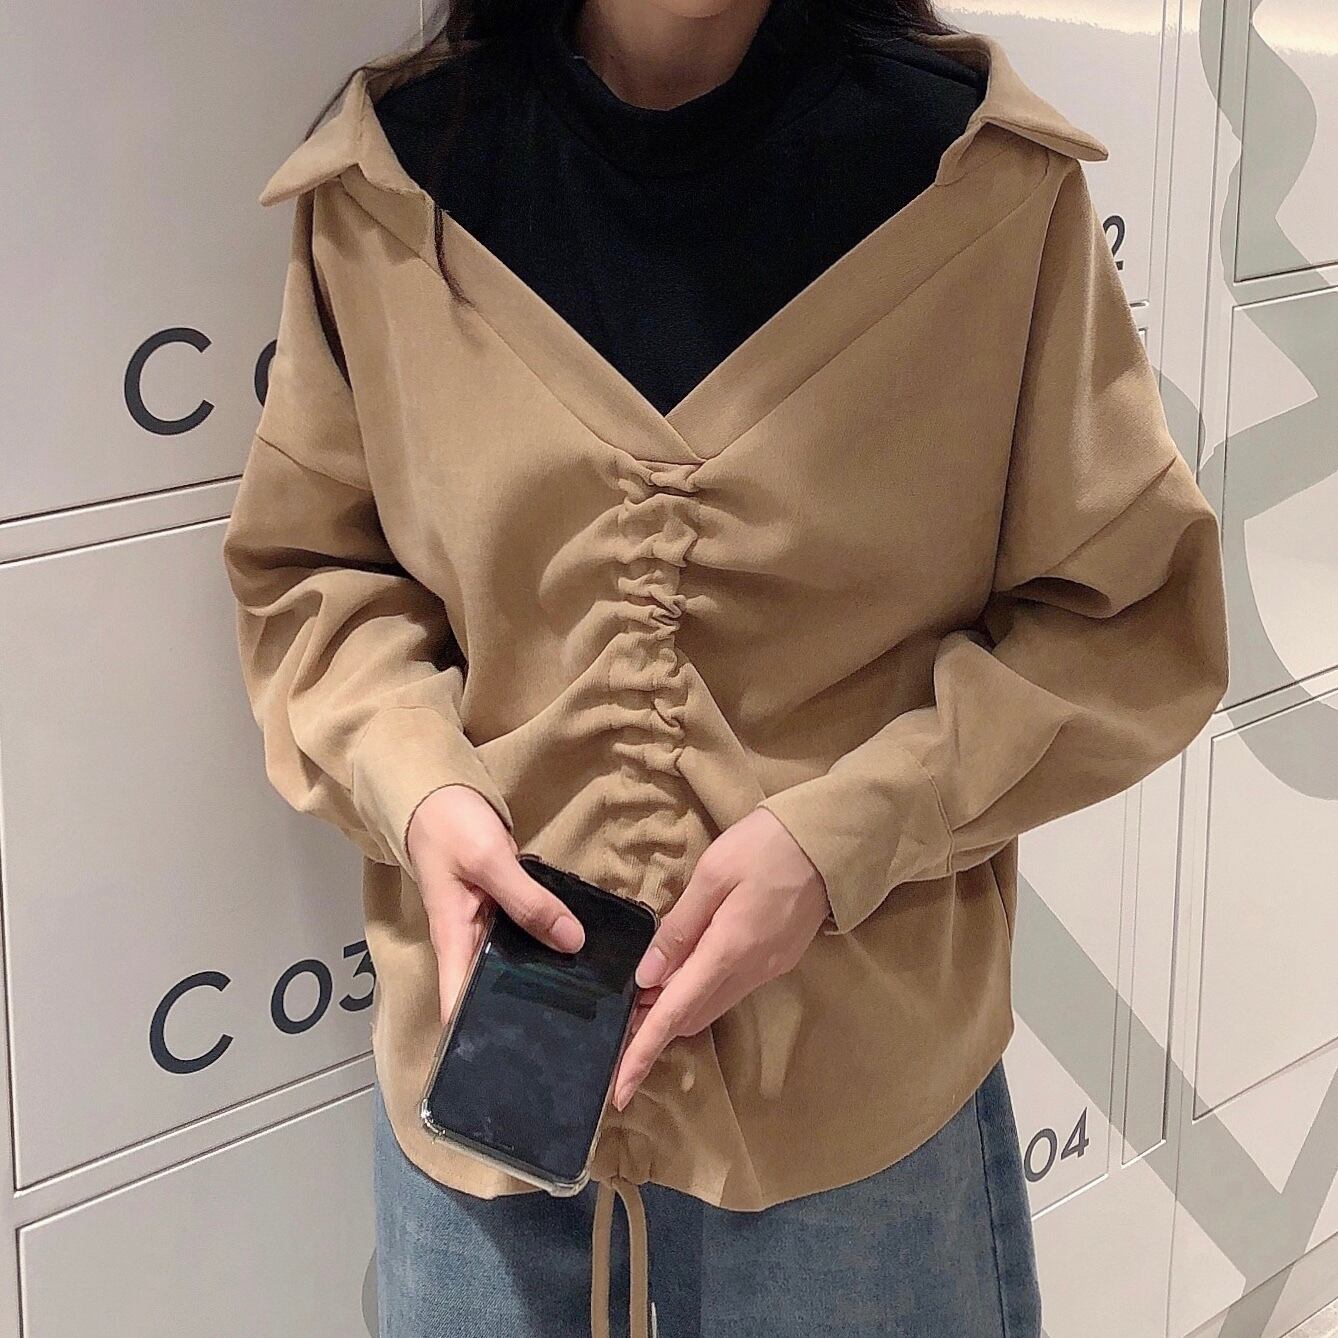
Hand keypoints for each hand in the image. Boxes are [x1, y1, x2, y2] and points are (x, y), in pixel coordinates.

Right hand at [406, 785, 585, 1026]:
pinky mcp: (499, 913)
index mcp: (454, 941)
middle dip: (518, 1022)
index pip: (459, 1007)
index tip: (509, 1070)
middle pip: (488, 995)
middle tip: (565, 1048)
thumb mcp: (491, 861)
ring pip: (511, 970)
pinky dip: (543, 952)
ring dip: (537, 986)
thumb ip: (529, 900)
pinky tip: (575, 964)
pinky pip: (523, 941)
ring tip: (581, 1016)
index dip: (476, 1042)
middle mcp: (467, 943)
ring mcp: (484, 929)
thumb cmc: (451, 827)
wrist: (436, 793)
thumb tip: (572, 942)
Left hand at [611, 807, 831, 1110]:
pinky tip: (682, 971)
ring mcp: (767, 970)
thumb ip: (680, 928)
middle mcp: (750, 972)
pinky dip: (699, 990)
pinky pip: (729, 989)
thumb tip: (647, 977)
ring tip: (642, 993)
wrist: (831, 843)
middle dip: (653, 1028)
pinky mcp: (777, 960)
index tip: (618, 1090)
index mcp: (728, 952)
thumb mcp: (713, 874)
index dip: (642, 1052)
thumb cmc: (767, 846)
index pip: (675, 1015)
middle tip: (618, 1015)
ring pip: (710, 1006)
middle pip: (691, 1018)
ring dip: (676, 1008)